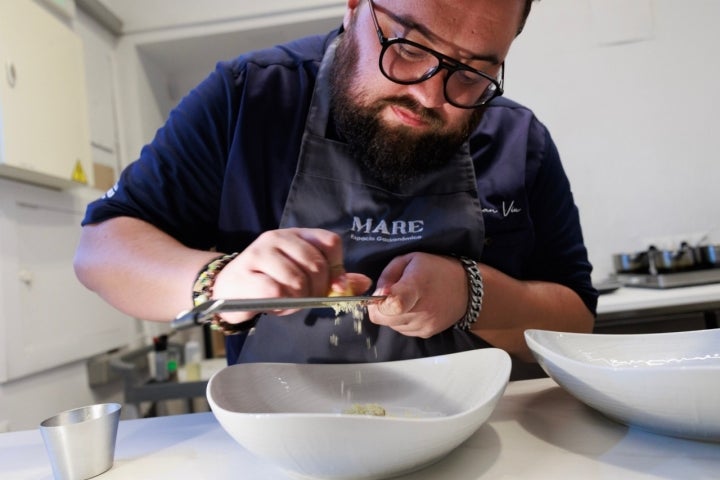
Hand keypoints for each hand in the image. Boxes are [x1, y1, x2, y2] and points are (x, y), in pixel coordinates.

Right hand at [211, 228, 370, 323]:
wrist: (227, 289)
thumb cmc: (268, 281)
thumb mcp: (303, 276)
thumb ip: (331, 279)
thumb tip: (363, 283)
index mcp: (297, 235)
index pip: (330, 242)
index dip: (337, 267)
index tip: (332, 286)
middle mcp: (279, 238)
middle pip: (316, 264)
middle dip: (318, 290)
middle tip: (306, 300)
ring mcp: (260, 253)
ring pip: (297, 280)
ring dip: (297, 300)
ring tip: (286, 302)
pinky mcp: (246, 273)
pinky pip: (276, 292)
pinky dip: (280, 305)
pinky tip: (273, 305)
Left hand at [368, 253, 467, 337]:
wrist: (466, 288)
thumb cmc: (435, 269)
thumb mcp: (410, 259)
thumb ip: (388, 275)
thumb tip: (376, 295)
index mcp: (416, 285)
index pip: (394, 305)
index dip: (379, 302)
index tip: (380, 294)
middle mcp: (422, 309)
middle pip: (385, 319)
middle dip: (380, 308)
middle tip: (390, 295)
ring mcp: (426, 324)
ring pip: (391, 326)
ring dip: (392, 315)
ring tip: (406, 300)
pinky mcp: (427, 333)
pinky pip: (403, 331)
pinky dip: (402, 321)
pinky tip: (413, 308)